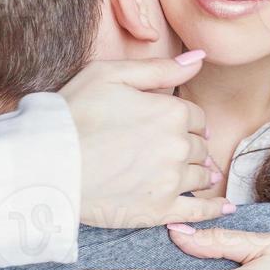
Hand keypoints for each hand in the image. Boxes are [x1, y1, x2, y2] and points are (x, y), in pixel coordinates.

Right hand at [59, 53, 229, 227]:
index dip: (183, 117)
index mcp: (171, 111)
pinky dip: (213, 208)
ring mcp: (171, 180)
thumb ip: (160, 67)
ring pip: (199, 174)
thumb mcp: (111, 74)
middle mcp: (178, 145)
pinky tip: (223, 207)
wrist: (46, 163)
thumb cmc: (73, 114)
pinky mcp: (159, 211)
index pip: (194, 115)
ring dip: (197, 171)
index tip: (168, 123)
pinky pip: (198, 210)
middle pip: (198, 144)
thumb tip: (199, 58)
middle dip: (188, 144)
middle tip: (169, 147)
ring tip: (193, 173)